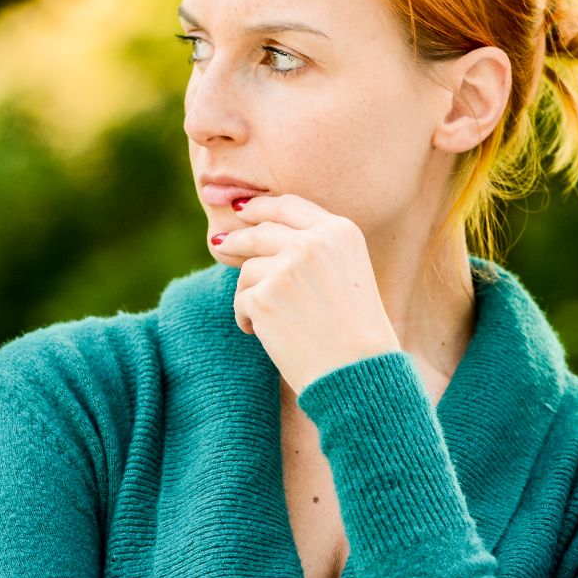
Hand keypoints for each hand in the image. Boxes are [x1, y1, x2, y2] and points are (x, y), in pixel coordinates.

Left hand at [213, 195, 400, 393]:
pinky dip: (247, 319)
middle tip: (220, 244)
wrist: (357, 371)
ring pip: (248, 269)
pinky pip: (240, 300)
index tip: (241, 210)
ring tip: (272, 321)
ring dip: (251, 293)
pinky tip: (267, 335)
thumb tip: (256, 232)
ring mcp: (287, 267)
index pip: (289, 205)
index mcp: (340, 231)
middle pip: (260, 231)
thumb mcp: (348, 273)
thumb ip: (315, 248)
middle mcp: (313, 242)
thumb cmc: (356, 330)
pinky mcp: (263, 296)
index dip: (261, 206)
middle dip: (237, 239)